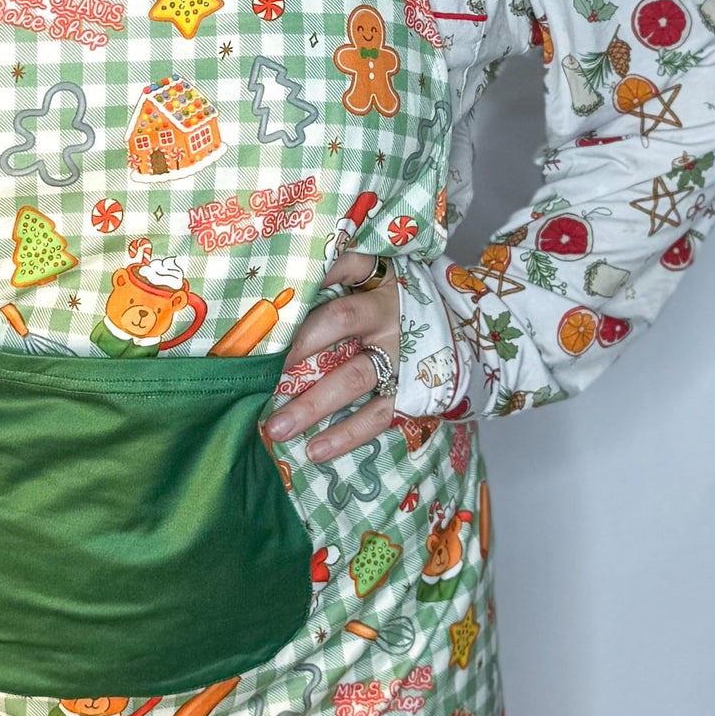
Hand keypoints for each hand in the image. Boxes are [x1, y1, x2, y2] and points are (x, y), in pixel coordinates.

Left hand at [264, 250, 401, 462]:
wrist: (457, 330)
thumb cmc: (392, 306)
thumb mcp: (373, 282)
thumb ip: (334, 284)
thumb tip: (269, 300)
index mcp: (378, 279)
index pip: (343, 265)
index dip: (311, 275)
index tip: (272, 294)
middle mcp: (389, 313)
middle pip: (339, 321)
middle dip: (296, 346)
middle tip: (257, 371)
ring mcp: (401, 354)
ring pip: (353, 377)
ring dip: (312, 404)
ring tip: (276, 427)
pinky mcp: (412, 390)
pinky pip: (377, 415)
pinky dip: (345, 435)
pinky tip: (315, 450)